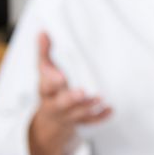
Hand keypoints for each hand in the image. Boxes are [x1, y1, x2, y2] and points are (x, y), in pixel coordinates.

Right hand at [28, 32, 110, 154]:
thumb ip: (44, 52)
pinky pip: (91, 122)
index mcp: (46, 90)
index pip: (46, 86)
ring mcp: (69, 114)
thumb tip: (43, 32)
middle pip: (62, 103)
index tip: (60, 76)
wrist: (52, 117)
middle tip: (83, 92)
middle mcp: (56, 104)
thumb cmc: (51, 88)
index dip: (52, 81)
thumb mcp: (45, 70)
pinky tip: (110, 109)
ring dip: (89, 107)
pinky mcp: (80, 121)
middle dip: (72, 99)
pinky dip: (101, 117)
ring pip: (78, 114)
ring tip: (100, 98)